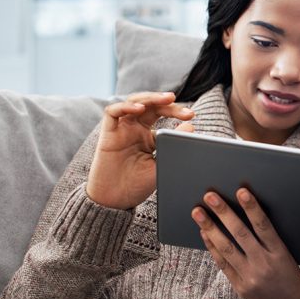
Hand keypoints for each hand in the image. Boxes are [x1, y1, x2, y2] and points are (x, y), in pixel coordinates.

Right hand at [86, 92, 194, 209]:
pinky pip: (112, 112)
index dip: (176, 112)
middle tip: (184, 110)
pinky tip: (139, 108)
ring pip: (133, 102)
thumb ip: (174, 147)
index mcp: (149, 136)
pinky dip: (124, 107)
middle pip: (151, 106)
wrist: (115, 200)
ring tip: (167, 99)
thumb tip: (191, 126)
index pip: (163, 115)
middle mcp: (135, 128)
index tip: (191, 116)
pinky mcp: (107, 133)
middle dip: (168, 104)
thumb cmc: (137, 185)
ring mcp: (121, 129)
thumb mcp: (162, 165)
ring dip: (150, 98)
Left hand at [193, 188, 299, 298]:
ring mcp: (250, 277)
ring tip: (198, 213)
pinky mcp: (240, 287)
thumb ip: (271, 243)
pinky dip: (212, 247)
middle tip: (210, 196)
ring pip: (226, 247)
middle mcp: (264, 265)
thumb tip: (250, 220)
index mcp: (281, 255)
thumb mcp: (289, 259)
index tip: (242, 191)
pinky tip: (205, 234)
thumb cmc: (294, 283)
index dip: (252, 207)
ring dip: (210, 228)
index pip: (264, 226)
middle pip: (240, 234)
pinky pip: (223, 263)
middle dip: (223, 213)